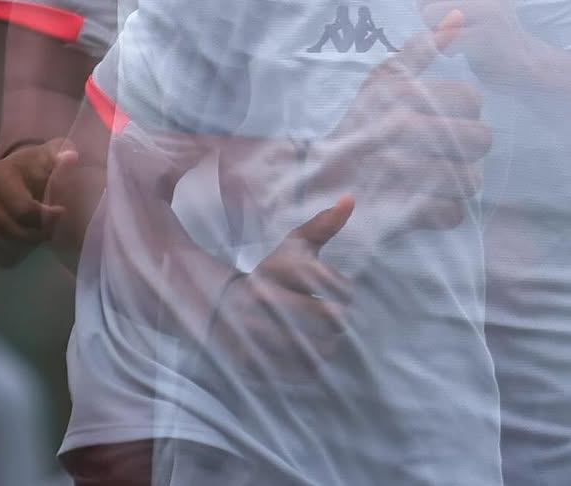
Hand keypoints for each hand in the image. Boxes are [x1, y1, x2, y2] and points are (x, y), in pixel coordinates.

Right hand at [0, 140, 77, 266]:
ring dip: (29, 245)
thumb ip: (62, 157)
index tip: (62, 211)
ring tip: (42, 232)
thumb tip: (71, 158)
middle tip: (53, 228)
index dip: (47, 217)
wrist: (15, 173)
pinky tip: (29, 241)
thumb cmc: (37, 165)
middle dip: (39, 234)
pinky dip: (17, 253)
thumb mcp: (51, 156)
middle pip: (13, 232)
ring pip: (6, 247)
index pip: (23, 210)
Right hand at [212, 195, 354, 380]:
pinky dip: (310, 367)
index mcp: (278, 267)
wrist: (219, 307)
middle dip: (340, 320)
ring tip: (325, 339)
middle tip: (336, 321)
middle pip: (329, 316)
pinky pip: (299, 372)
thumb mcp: (292, 248)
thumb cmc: (271, 275)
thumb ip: (323, 225)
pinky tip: (307, 356)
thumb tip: (351, 199)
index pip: (333, 283)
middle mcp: (264, 298)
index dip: (346, 290)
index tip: (341, 292)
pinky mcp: (251, 362)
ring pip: (317, 348)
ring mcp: (255, 332)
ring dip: (329, 346)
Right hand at [310, 11, 491, 232]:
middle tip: (448, 154)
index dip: (466, 112)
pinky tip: (426, 204)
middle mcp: (406, 129)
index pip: (472, 97)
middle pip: (480, 140)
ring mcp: (406, 172)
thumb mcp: (383, 81)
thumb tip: (457, 17)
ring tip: (436, 180)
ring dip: (457, 184)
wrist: (310, 182)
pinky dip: (443, 213)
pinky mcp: (403, 212)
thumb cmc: (357, 127)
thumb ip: (421, 49)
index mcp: (405, 95)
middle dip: (468, 151)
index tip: (447, 120)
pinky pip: (453, 214)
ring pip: (471, 180)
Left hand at [418, 0, 539, 91]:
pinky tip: (463, 49)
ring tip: (457, 35)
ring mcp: (492, 9)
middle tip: (453, 25)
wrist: (519, 62)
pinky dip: (446, 48)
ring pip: (431, 14)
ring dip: (436, 32)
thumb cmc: (485, 20)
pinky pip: (444, 38)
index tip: (447, 3)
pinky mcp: (489, 36)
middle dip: (429, 15)